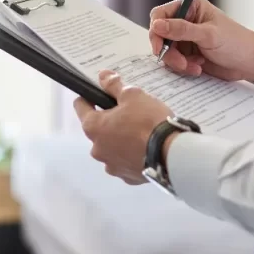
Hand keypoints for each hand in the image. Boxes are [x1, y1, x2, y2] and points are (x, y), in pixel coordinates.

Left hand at [73, 70, 172, 184]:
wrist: (171, 154)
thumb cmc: (148, 121)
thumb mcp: (133, 95)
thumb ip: (114, 85)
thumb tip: (103, 76)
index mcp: (93, 127)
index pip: (81, 107)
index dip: (89, 97)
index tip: (100, 93)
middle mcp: (97, 149)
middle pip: (98, 129)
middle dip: (111, 120)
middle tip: (130, 112)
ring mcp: (112, 166)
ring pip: (112, 147)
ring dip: (121, 140)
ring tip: (141, 132)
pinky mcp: (128, 177)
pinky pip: (126, 162)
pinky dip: (132, 155)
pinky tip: (146, 148)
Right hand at [149, 0, 253, 84]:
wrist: (250, 62)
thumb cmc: (236, 43)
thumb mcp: (208, 35)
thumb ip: (181, 30)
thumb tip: (157, 25)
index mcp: (191, 7)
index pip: (160, 15)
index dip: (156, 30)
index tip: (159, 46)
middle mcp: (185, 21)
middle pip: (160, 35)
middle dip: (168, 51)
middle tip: (180, 63)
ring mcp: (185, 39)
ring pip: (165, 51)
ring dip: (177, 62)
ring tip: (194, 66)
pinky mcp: (188, 54)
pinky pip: (174, 61)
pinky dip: (183, 67)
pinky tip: (198, 67)